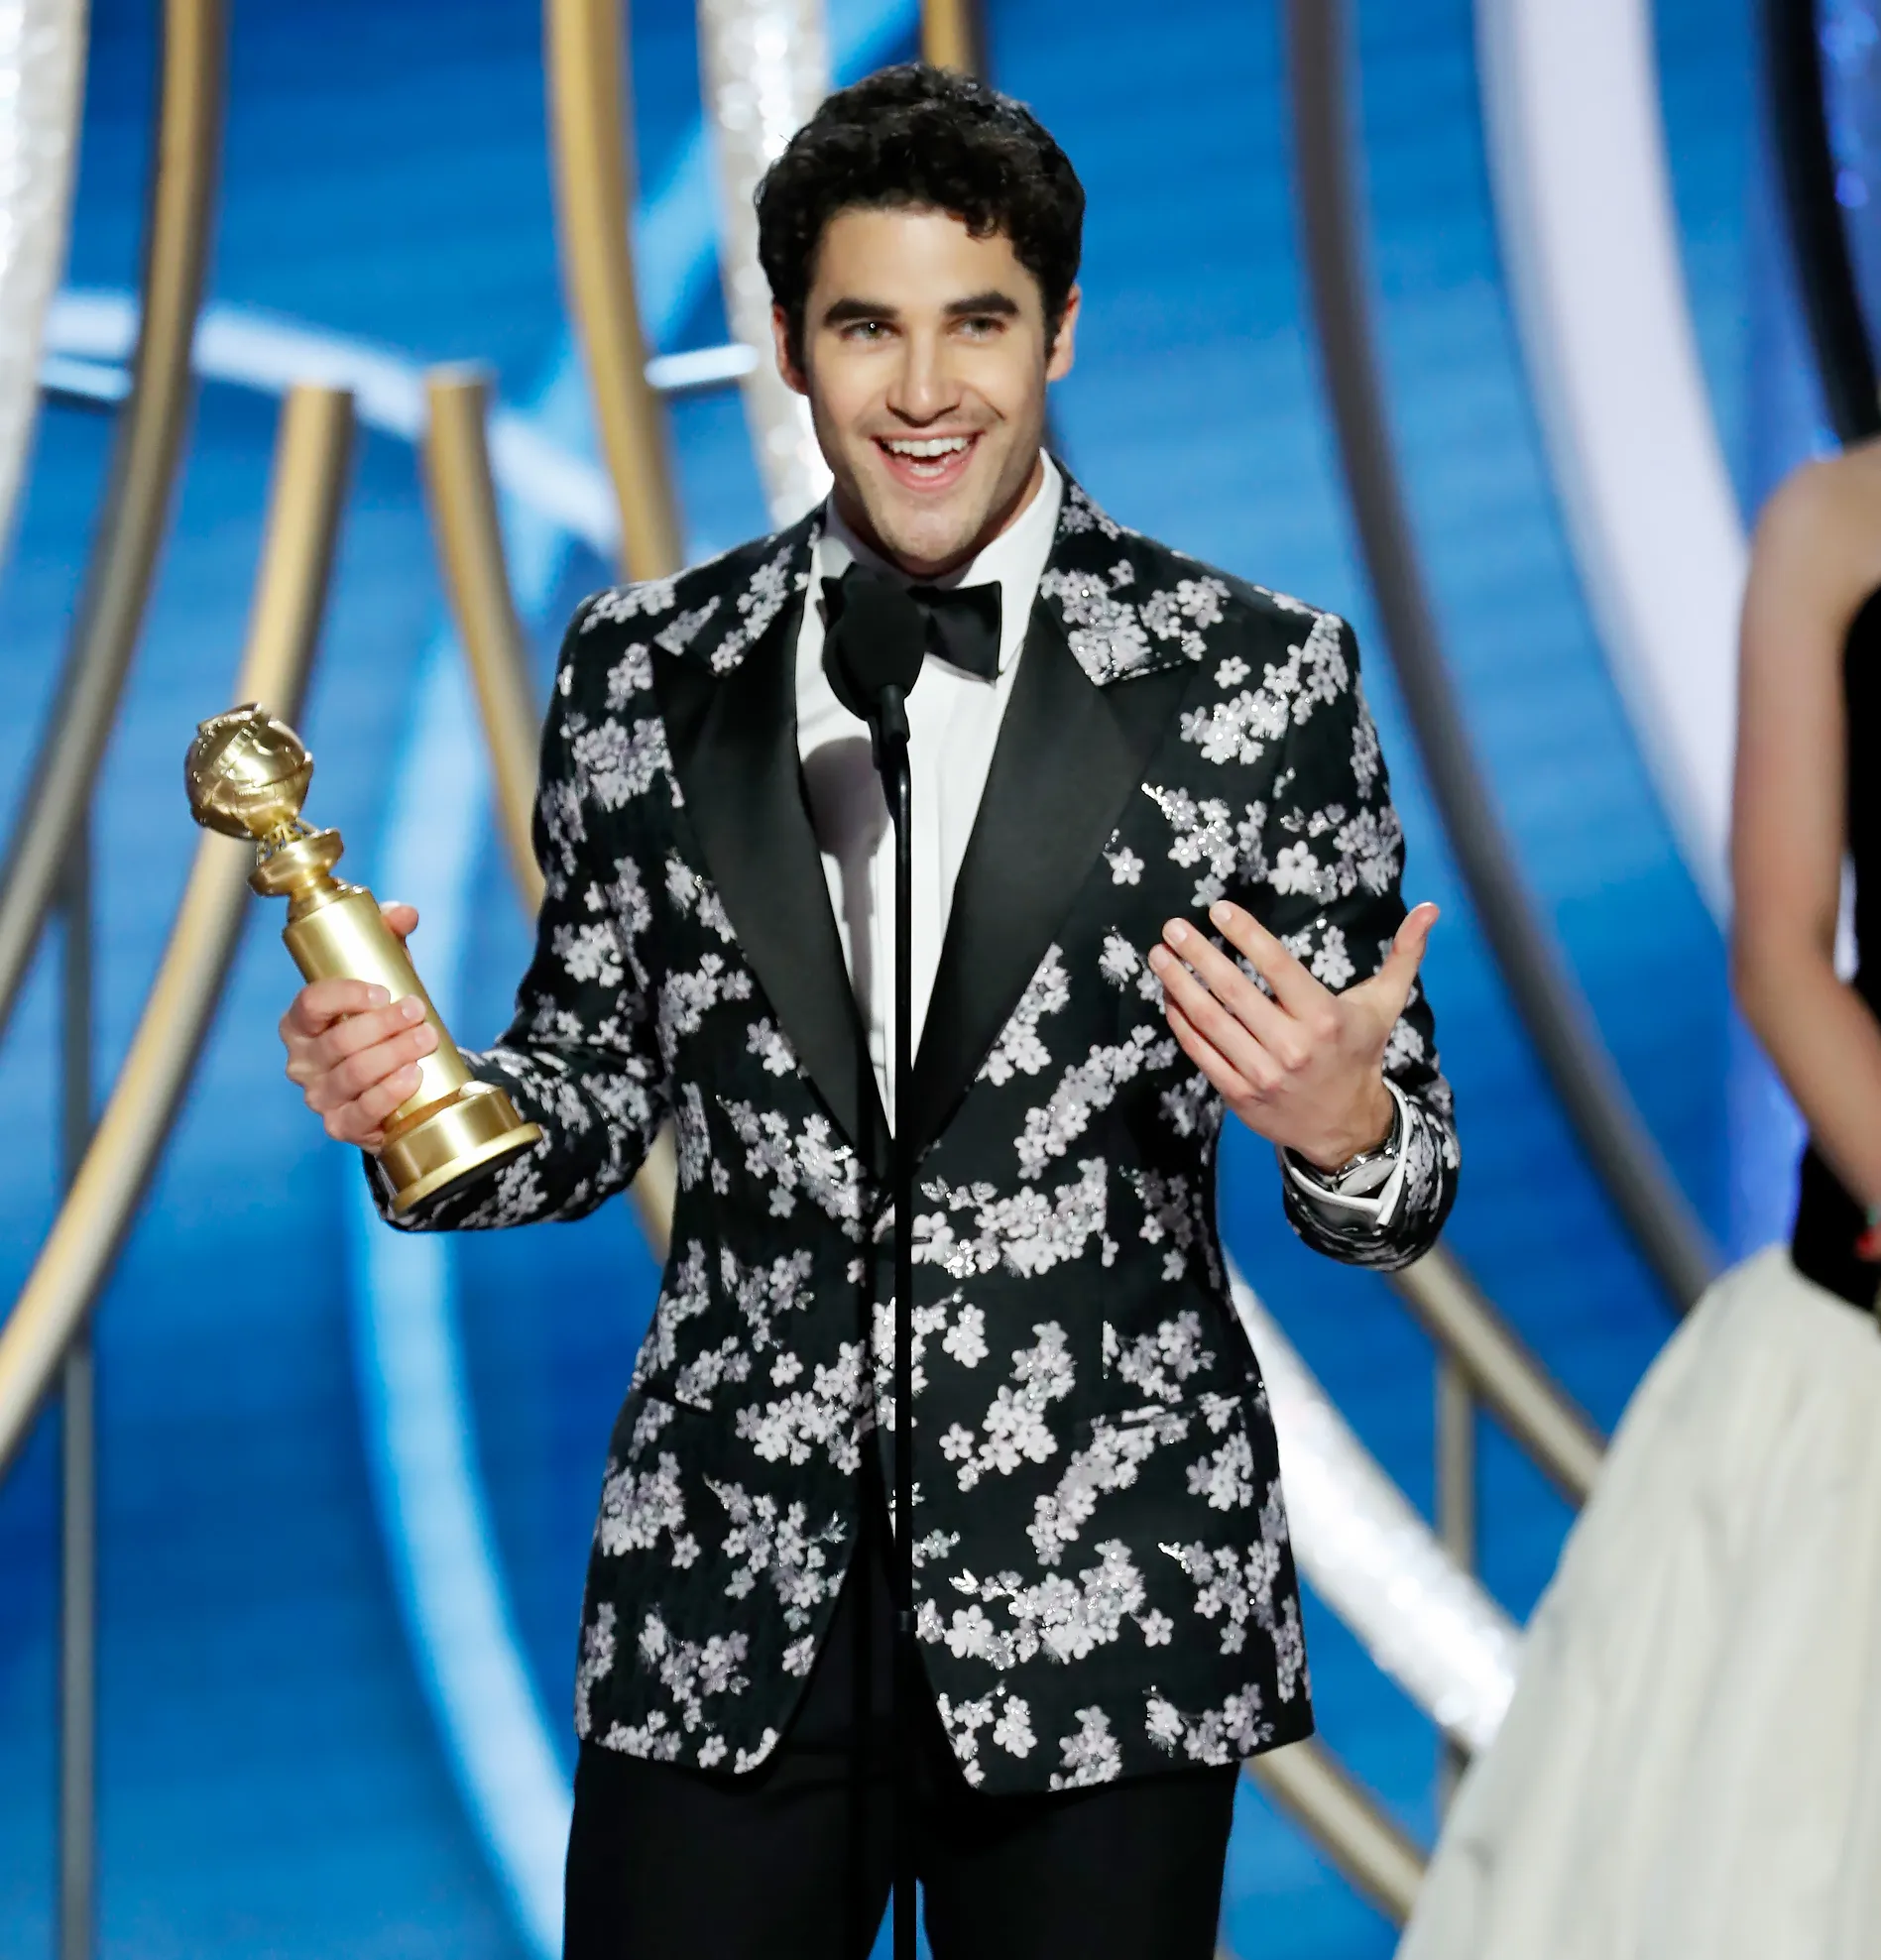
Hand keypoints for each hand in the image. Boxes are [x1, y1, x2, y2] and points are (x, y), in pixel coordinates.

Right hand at [279, 903, 435, 1151]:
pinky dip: (389, 1093)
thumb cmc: (383, 1018)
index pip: (309, 1004)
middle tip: (420, 1012)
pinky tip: (412, 1075)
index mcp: (300, 1022)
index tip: (384, 990)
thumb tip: (404, 913)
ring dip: (394, 1054)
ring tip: (427, 1038)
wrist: (401, 1078)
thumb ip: (390, 939)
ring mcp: (319, 1097)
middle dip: (385, 1025)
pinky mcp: (342, 1126)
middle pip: (339, 1042)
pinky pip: (362, 1113)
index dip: (344, 996)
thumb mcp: (387, 976)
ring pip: (353, 1075)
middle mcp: (301, 1062)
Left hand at [1147, 899, 1437, 1168]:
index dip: (1246, 936)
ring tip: (1159, 956)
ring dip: (1179, 985)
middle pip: (1233, 992)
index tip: (1217, 910)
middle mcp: (1291, 1046)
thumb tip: (1432, 909)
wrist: (1346, 1127)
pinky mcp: (1239, 1095)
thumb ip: (1404, 956)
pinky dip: (1181, 1023)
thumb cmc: (1359, 1053)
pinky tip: (1170, 996)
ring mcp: (1262, 1074)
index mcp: (1324, 1018)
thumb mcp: (1384, 1005)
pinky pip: (1202, 1054)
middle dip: (1197, 955)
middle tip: (1172, 927)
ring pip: (1210, 1022)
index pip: (1277, 967)